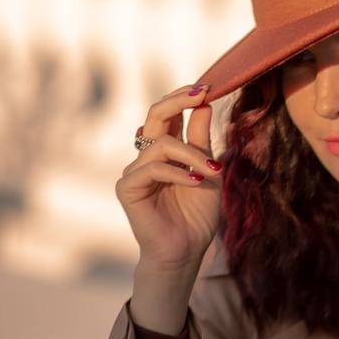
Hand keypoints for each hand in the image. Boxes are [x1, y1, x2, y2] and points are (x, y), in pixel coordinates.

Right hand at [116, 83, 222, 278]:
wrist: (186, 251)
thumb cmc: (197, 217)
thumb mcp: (207, 172)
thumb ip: (201, 141)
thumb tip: (204, 104)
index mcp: (166, 150)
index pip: (170, 114)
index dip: (185, 98)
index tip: (208, 87)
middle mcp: (147, 156)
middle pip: (156, 114)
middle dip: (179, 100)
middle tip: (201, 93)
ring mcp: (134, 170)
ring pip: (162, 144)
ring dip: (191, 155)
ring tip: (211, 172)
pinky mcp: (127, 187)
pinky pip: (153, 169)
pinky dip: (178, 173)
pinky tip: (196, 183)